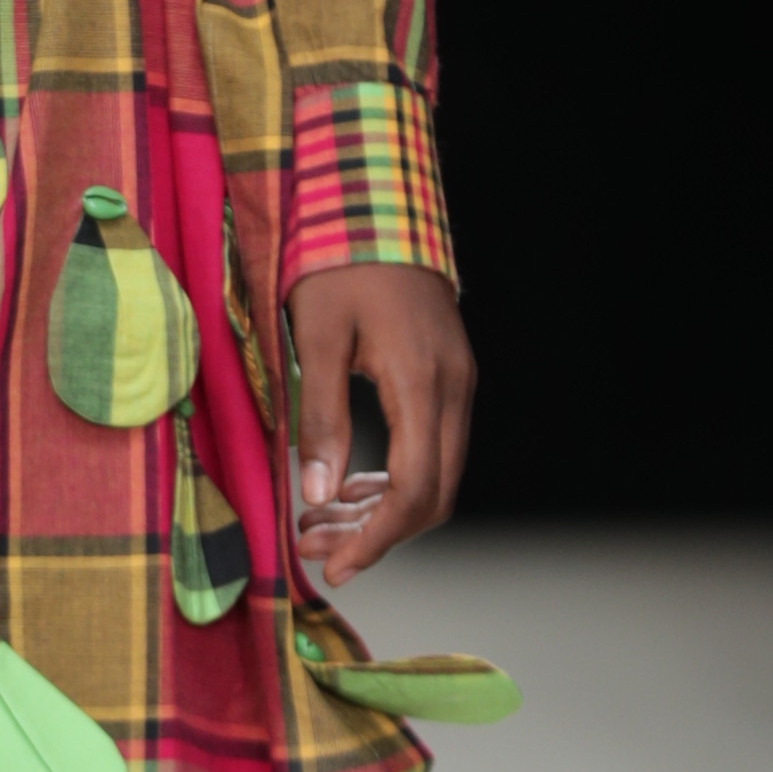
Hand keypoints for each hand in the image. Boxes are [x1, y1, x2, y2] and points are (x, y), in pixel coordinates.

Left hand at [285, 261, 473, 587]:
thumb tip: (317, 494)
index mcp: (422, 383)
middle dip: (376, 533)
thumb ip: (320, 417)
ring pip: (434, 474)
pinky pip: (431, 446)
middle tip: (315, 548)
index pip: (415, 488)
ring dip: (382, 509)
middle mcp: (453, 389)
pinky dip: (394, 477)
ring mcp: (457, 383)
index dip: (377, 538)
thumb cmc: (340, 263)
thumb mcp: (315, 336)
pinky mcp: (448, 377)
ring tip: (319, 523)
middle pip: (434, 493)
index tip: (334, 566)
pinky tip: (349, 485)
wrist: (377, 205)